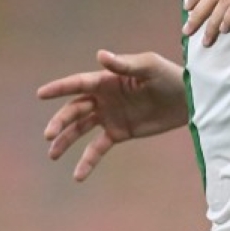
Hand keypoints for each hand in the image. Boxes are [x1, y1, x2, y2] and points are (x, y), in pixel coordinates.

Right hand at [37, 50, 188, 180]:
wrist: (189, 99)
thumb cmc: (170, 76)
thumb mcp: (149, 67)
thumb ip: (124, 65)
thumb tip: (100, 55)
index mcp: (107, 80)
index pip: (78, 84)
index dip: (60, 88)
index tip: (40, 93)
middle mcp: (104, 98)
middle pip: (75, 109)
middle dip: (60, 121)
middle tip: (49, 135)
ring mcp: (110, 116)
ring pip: (80, 129)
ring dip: (66, 141)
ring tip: (53, 154)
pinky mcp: (119, 132)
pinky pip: (98, 148)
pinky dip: (87, 161)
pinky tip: (78, 176)